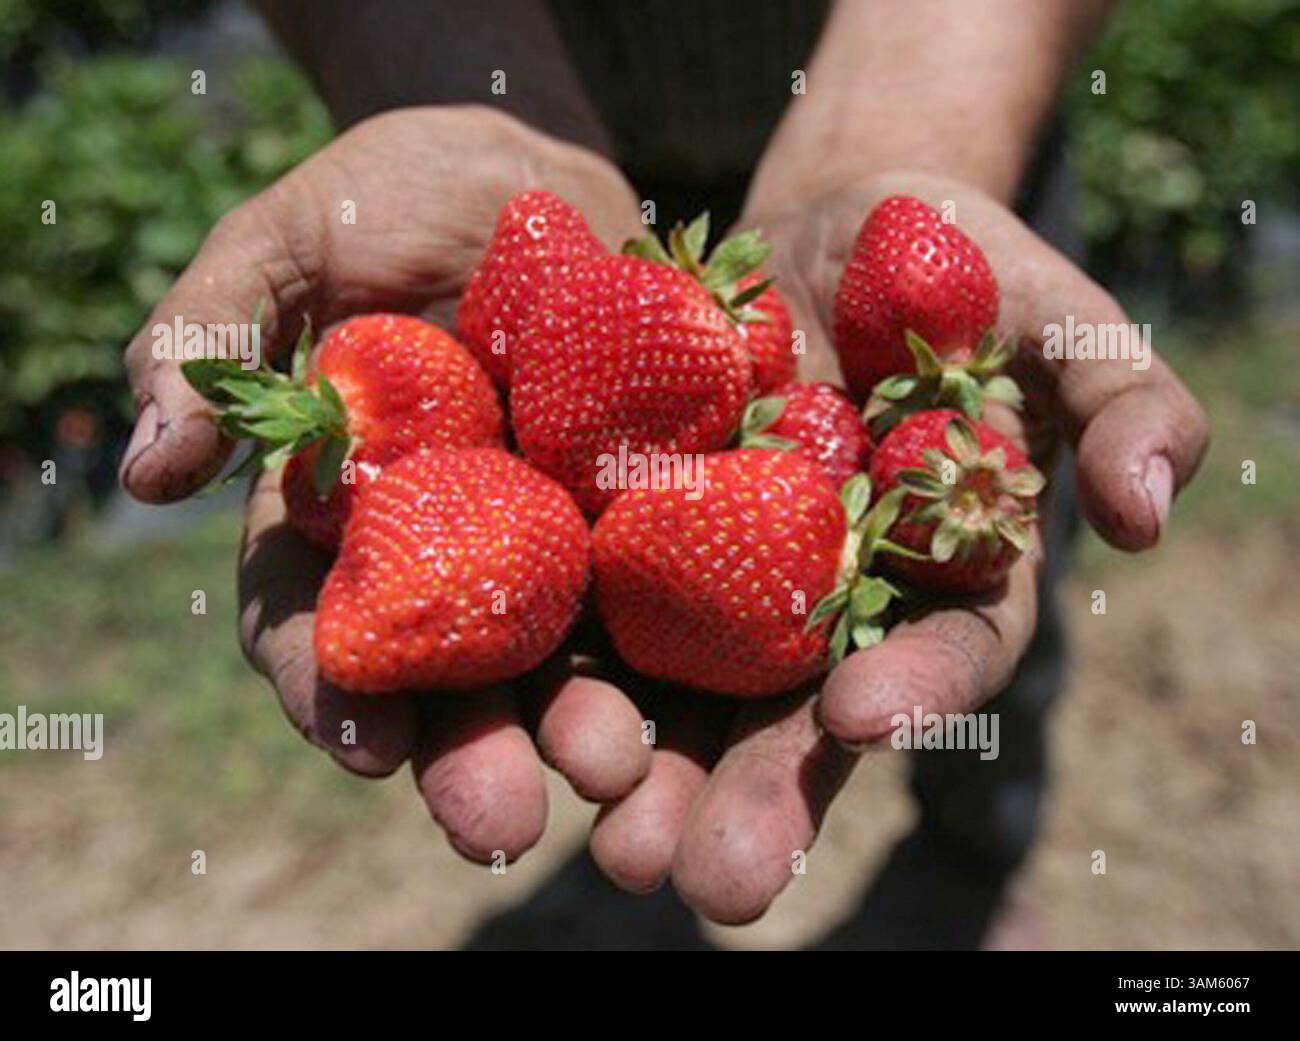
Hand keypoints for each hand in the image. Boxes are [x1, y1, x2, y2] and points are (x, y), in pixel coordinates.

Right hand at [121, 105, 652, 861]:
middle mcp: (452, 555)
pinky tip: (719, 690)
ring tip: (618, 774)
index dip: (331, 688)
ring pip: (567, 658)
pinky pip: (677, 583)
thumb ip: (217, 330)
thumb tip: (145, 469)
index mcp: (348, 519)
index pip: (320, 623)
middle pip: (452, 676)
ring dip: (589, 727)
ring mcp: (556, 543)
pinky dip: (691, 639)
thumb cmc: (392, 198)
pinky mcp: (650, 513)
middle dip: (474, 754)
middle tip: (502, 826)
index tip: (364, 745)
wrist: (536, 179)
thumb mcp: (293, 239)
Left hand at [586, 172, 1208, 923]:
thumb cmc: (955, 271)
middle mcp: (827, 611)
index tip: (863, 717)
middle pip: (797, 719)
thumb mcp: (1052, 315)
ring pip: (683, 697)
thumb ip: (1117, 400)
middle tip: (713, 879)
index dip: (914, 689)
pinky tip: (524, 723)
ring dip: (646, 771)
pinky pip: (594, 612)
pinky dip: (561, 669)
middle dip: (759, 797)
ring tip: (608, 837)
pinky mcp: (631, 544)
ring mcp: (722, 586)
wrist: (822, 237)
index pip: (942, 654)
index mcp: (940, 580)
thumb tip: (1148, 515)